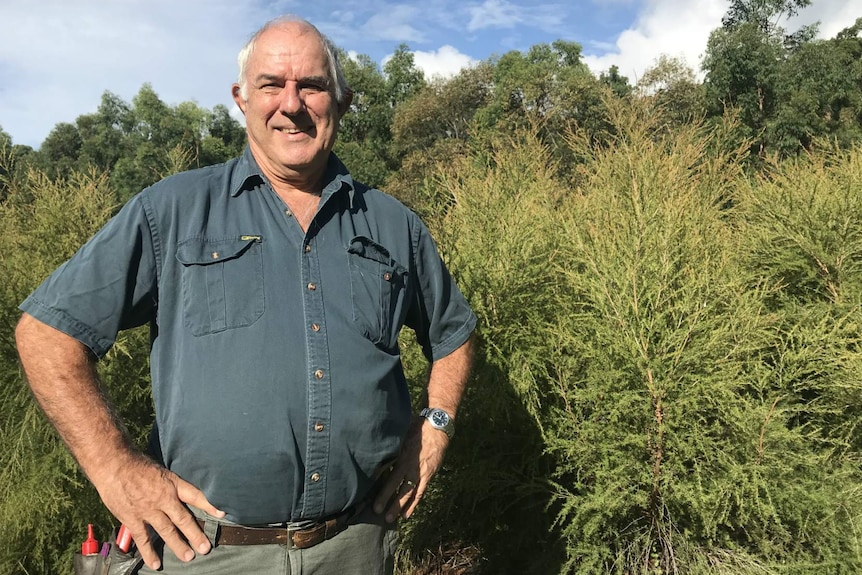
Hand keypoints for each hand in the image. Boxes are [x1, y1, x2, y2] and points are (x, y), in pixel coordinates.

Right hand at [93, 452, 224, 570]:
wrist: (113, 464)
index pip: (196, 495)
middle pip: (183, 519)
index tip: (222, 514)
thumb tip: (181, 492)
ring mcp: (148, 510)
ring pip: (167, 531)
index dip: (210, 505)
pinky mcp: (132, 518)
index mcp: (172, 484)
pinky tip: (156, 563)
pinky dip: (149, 552)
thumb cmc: (136, 464)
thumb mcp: (161, 470)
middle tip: (205, 548)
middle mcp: (164, 498)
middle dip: (195, 534)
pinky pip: (143, 538)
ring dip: (178, 545)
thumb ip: (170, 484)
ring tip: (188, 557)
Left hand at [373, 417, 449, 522]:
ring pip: (411, 493)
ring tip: (393, 518)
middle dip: (390, 503)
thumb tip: (374, 452)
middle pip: (400, 489)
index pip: (391, 479)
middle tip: (380, 515)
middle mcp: (412, 467)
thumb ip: (391, 447)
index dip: (383, 493)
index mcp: (403, 458)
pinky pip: (421, 491)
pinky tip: (408, 512)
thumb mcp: (401, 435)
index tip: (375, 503)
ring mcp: (422, 472)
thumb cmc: (416, 427)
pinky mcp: (429, 474)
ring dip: (402, 506)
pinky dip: (414, 502)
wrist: (437, 426)